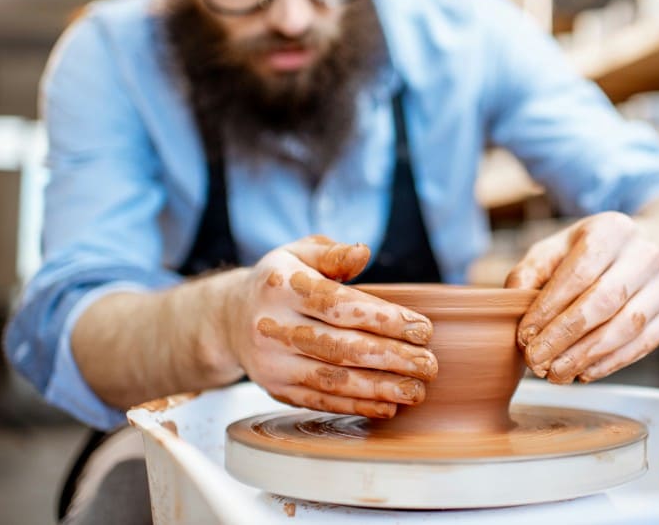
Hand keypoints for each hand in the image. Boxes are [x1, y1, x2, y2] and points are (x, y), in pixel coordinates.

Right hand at [224, 235, 437, 417]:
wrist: (228, 319)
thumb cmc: (279, 281)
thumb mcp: (299, 252)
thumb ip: (332, 252)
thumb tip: (362, 251)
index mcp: (282, 286)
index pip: (339, 305)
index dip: (384, 319)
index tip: (423, 329)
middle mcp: (273, 326)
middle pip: (340, 347)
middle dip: (391, 358)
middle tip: (429, 365)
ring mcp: (272, 363)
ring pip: (332, 379)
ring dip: (379, 388)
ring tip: (416, 391)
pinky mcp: (275, 390)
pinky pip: (320, 401)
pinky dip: (356, 406)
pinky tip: (388, 406)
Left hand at [506, 212, 658, 384]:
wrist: (640, 253)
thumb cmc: (588, 254)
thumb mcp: (555, 250)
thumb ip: (530, 274)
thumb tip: (513, 307)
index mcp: (611, 229)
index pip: (579, 273)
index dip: (549, 308)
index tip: (525, 335)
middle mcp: (645, 253)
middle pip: (604, 301)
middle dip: (565, 337)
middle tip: (536, 361)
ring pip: (627, 326)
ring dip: (587, 355)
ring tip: (555, 373)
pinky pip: (644, 343)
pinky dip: (612, 363)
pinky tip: (585, 373)